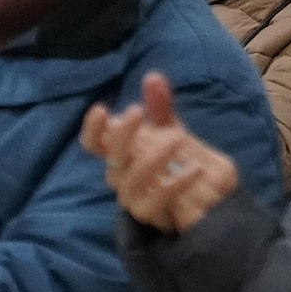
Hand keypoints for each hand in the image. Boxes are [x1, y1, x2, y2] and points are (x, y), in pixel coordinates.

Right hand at [80, 72, 238, 232]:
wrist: (197, 206)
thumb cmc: (174, 166)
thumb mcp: (170, 133)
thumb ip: (160, 108)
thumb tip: (153, 76)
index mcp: (119, 154)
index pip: (94, 142)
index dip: (93, 128)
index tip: (102, 109)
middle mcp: (119, 174)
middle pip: (111, 155)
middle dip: (123, 133)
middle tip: (138, 111)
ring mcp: (132, 196)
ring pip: (132, 177)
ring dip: (154, 156)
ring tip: (179, 138)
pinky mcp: (149, 215)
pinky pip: (157, 199)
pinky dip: (176, 183)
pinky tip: (196, 169)